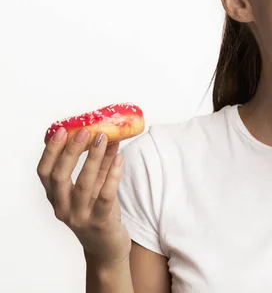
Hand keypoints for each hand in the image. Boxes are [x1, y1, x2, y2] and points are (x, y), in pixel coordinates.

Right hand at [37, 127, 131, 266]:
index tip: (62, 130)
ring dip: (93, 159)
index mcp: (56, 197)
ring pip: (84, 185)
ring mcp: (80, 217)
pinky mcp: (100, 223)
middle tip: (85, 131)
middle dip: (70, 151)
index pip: (45, 172)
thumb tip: (110, 136)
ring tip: (104, 139)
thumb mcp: (97, 186)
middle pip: (59, 177)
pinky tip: (119, 159)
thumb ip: (102, 163)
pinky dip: (113, 176)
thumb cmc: (99, 213)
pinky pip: (106, 196)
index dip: (51, 150)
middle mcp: (63, 208)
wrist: (107, 248)